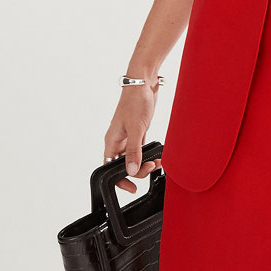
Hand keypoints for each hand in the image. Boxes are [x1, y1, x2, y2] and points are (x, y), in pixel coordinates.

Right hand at [103, 79, 162, 193]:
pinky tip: (159, 155)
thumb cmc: (135, 101)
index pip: (110, 168)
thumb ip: (133, 151)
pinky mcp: (139, 131)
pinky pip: (142, 148)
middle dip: (138, 170)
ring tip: (159, 161)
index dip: (120, 180)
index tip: (131, 188)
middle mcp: (118, 141)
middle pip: (125, 165)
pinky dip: (150, 153)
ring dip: (146, 162)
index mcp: (111, 141)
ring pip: (135, 157)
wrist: (143, 82)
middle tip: (152, 167)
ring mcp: (129, 136)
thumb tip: (130, 171)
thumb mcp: (135, 128)